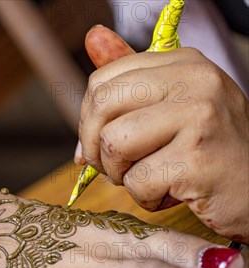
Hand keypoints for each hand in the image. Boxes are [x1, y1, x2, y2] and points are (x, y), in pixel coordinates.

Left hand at [77, 26, 248, 242]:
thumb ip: (132, 77)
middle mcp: (195, 81)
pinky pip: (137, 181)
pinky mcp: (197, 160)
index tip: (99, 142)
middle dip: (95, 146)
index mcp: (185, 63)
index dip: (89, 119)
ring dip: (120, 174)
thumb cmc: (209, 150)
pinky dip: (145, 197)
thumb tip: (92, 37)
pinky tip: (172, 193)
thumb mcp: (173, 105)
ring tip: (148, 178)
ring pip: (113, 143)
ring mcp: (199, 118)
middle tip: (115, 166)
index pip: (102, 80)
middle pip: (103, 105)